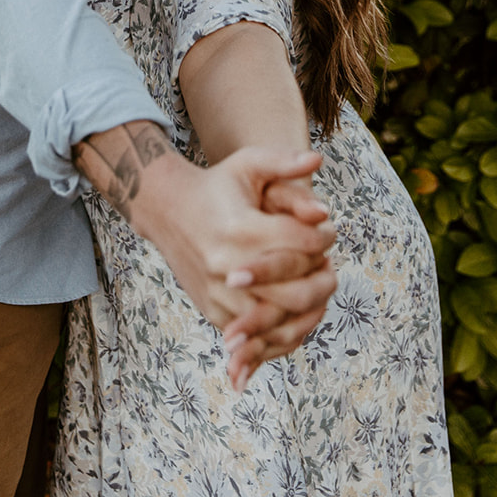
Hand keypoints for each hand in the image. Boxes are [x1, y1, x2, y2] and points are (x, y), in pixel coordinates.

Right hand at [220, 174, 337, 388]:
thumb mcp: (246, 164)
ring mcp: (219, 293)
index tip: (328, 231)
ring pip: (280, 320)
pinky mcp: (213, 311)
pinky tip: (297, 310)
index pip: (302, 244)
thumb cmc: (215, 185)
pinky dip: (283, 329)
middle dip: (323, 281)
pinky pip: (257, 336)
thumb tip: (318, 160)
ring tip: (317, 288)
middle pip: (297, 292)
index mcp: (240, 228)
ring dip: (308, 308)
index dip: (324, 238)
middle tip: (329, 267)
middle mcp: (227, 266)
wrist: (167, 210)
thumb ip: (282, 161)